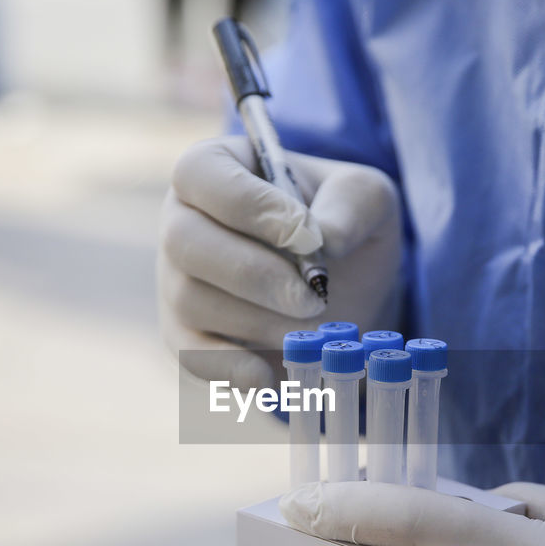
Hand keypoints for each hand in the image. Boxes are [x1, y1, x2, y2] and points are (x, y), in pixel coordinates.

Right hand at [157, 136, 402, 389]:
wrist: (347, 290)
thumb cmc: (344, 226)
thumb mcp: (367, 198)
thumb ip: (352, 204)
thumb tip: (324, 238)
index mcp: (216, 168)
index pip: (200, 173)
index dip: (248, 204)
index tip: (305, 235)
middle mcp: (181, 221)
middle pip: (184, 241)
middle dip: (254, 274)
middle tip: (314, 297)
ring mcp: (177, 281)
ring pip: (193, 300)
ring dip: (259, 320)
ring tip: (314, 326)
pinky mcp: (187, 336)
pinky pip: (191, 355)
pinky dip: (230, 369)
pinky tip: (269, 377)